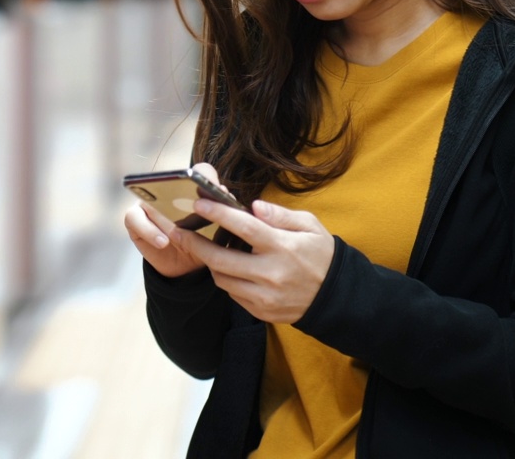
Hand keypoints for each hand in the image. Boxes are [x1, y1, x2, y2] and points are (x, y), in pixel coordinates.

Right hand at [124, 162, 222, 277]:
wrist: (184, 266)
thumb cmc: (203, 242)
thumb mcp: (216, 232)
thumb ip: (222, 215)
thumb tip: (225, 196)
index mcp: (194, 188)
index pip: (201, 171)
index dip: (208, 178)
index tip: (219, 193)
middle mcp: (168, 189)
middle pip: (173, 180)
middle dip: (184, 191)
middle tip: (197, 205)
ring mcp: (148, 201)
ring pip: (152, 200)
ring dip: (164, 216)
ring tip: (175, 232)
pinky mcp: (134, 217)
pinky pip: (137, 220)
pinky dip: (150, 232)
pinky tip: (162, 242)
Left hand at [174, 198, 334, 323]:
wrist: (336, 297)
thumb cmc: (321, 255)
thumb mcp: (310, 227)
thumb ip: (280, 215)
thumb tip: (254, 206)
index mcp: (283, 247)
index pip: (243, 227)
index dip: (217, 214)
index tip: (198, 203)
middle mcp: (271, 273)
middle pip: (220, 259)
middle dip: (194, 244)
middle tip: (178, 232)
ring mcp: (265, 295)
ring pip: (222, 279)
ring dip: (210, 263)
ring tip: (207, 249)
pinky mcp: (261, 311)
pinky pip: (232, 294)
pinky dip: (226, 279)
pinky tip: (229, 268)